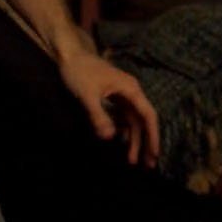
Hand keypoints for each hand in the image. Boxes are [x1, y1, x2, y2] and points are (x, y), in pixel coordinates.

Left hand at [59, 52, 159, 166]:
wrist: (68, 55)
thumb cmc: (79, 71)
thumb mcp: (87, 95)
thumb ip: (98, 116)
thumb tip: (110, 138)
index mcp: (130, 90)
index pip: (148, 116)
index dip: (152, 136)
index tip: (153, 154)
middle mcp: (130, 92)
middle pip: (142, 121)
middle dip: (145, 143)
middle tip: (146, 165)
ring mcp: (122, 95)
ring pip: (132, 121)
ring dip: (133, 140)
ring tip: (131, 160)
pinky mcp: (112, 98)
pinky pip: (123, 117)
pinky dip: (123, 131)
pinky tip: (120, 142)